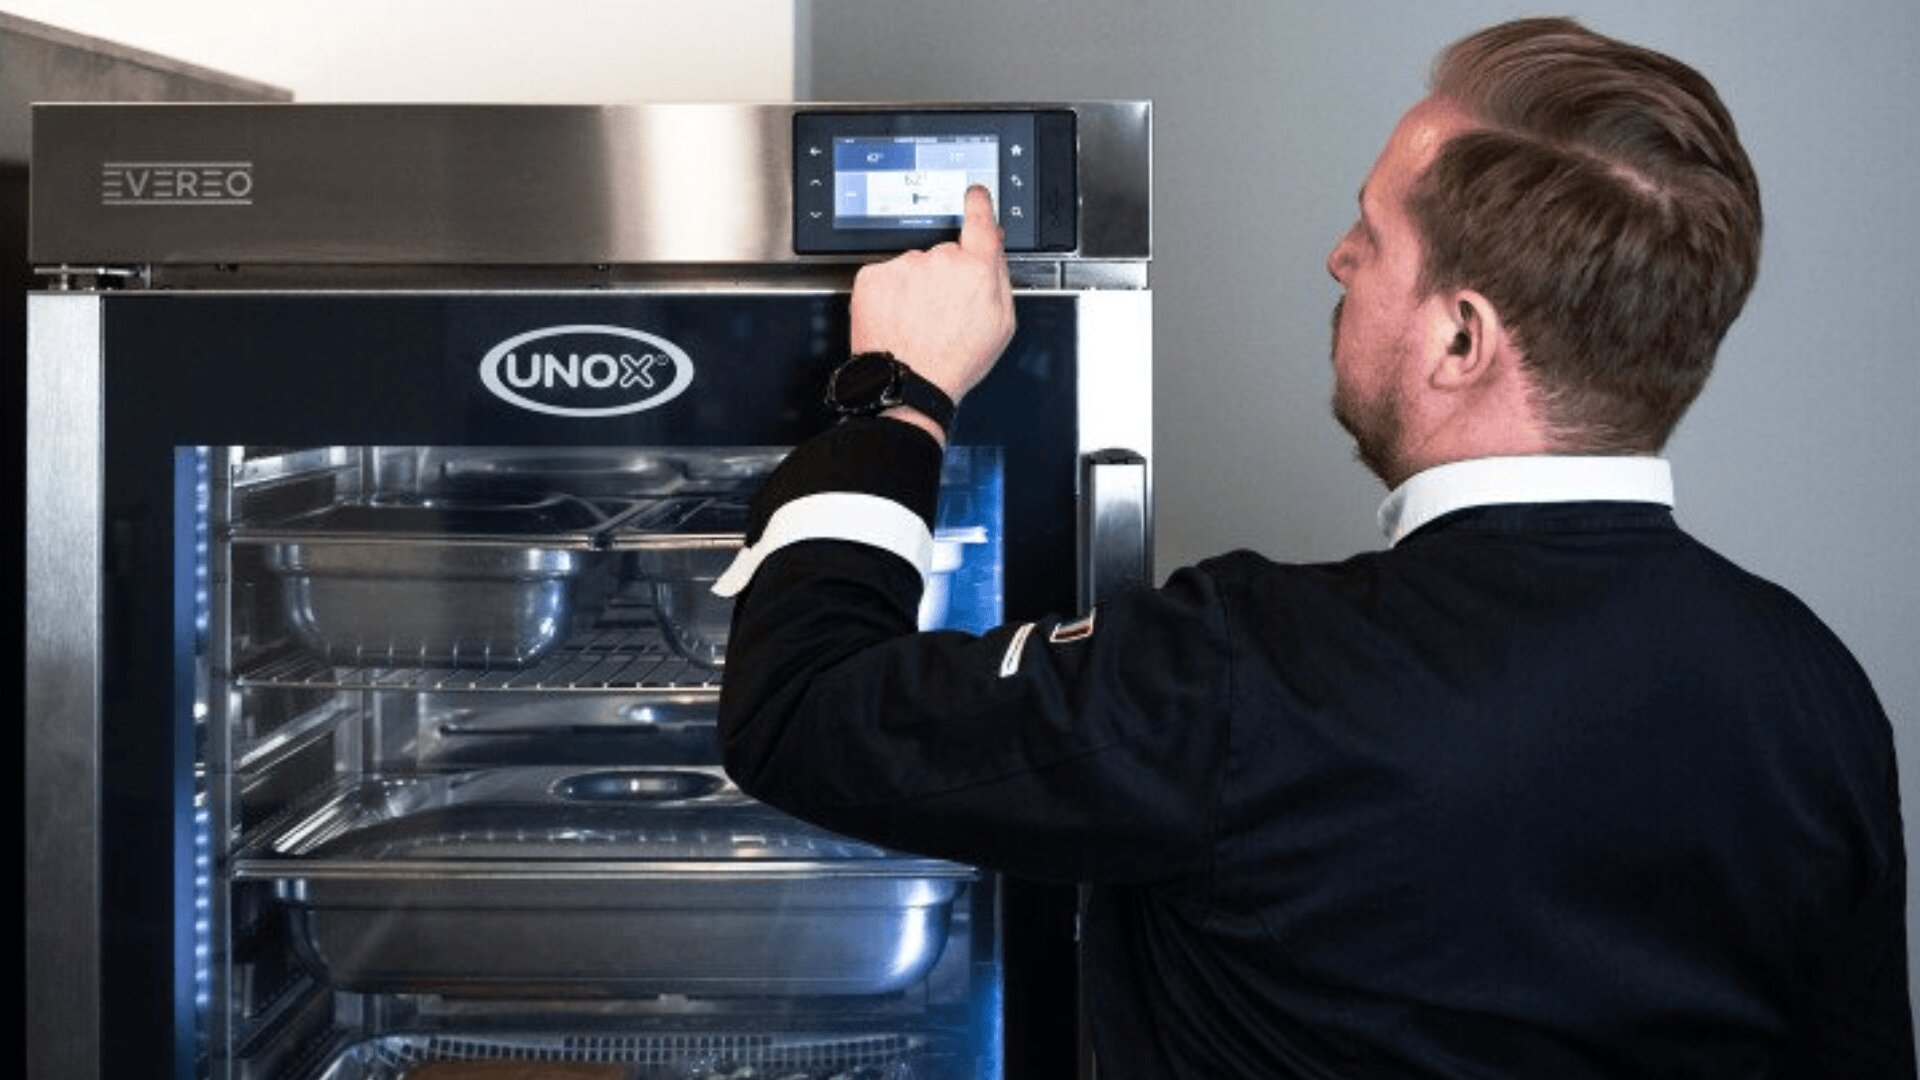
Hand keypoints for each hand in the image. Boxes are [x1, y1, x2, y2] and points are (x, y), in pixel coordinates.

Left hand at [850, 185, 1015, 406]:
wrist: (908, 384)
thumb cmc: (955, 361)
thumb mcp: (1001, 325)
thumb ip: (1000, 278)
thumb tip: (994, 249)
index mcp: (976, 269)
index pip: (980, 220)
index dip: (978, 203)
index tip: (975, 193)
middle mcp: (939, 260)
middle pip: (943, 252)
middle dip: (943, 273)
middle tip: (941, 311)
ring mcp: (903, 266)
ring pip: (911, 266)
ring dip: (913, 286)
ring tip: (917, 322)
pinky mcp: (873, 277)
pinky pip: (885, 276)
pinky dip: (889, 294)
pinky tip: (898, 319)